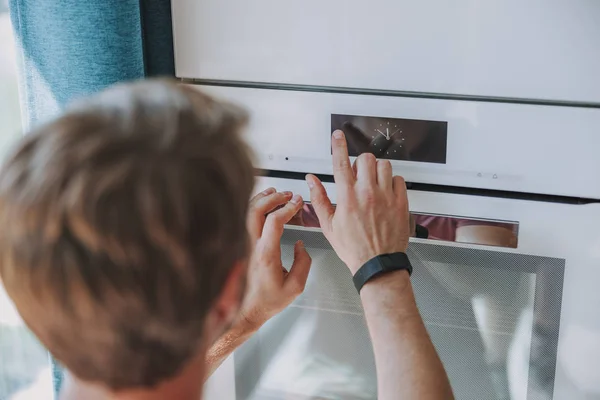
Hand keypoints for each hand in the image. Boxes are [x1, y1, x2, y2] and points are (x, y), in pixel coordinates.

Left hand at [236, 188, 311, 331]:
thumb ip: (304, 263)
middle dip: (274, 197)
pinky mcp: (242, 245)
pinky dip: (254, 207)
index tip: (297, 202)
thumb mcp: (296, 286)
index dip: (287, 208)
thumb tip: (301, 245)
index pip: (274, 222)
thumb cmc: (269, 301)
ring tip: (277, 193)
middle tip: (288, 194)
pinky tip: (263, 203)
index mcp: (266, 255)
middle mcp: (252, 247)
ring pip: (247, 212)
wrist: (247, 311)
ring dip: (262, 199)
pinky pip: (244, 219)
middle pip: (257, 210)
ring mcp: (244, 245)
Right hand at [306, 130, 410, 273]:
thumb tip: (312, 180)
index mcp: (347, 197)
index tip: (338, 135)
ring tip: (373, 182)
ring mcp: (386, 197)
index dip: (338, 145)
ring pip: (384, 166)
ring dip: (376, 170)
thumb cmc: (353, 248)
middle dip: (360, 163)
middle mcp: (367, 193)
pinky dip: (392, 181)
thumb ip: (319, 199)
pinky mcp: (401, 203)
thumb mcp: (328, 225)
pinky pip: (399, 180)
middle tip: (358, 174)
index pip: (340, 163)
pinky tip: (386, 191)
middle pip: (365, 159)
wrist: (377, 264)